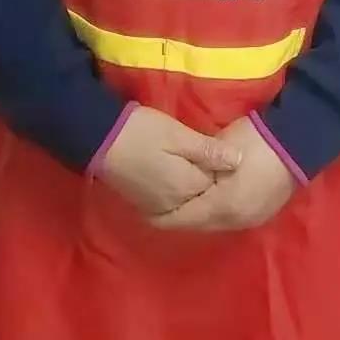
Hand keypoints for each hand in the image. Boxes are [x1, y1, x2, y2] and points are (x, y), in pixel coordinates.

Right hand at [98, 106, 241, 218]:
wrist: (99, 138)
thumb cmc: (141, 131)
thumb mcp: (177, 134)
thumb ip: (208, 150)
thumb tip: (240, 161)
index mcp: (186, 187)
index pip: (218, 186)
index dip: (224, 170)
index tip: (229, 154)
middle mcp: (175, 205)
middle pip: (204, 198)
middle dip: (213, 184)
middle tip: (218, 160)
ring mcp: (158, 208)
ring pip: (189, 203)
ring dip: (197, 190)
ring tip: (201, 168)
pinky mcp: (145, 205)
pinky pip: (173, 206)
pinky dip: (182, 195)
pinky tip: (182, 178)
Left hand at [150, 116, 296, 232]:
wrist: (296, 141)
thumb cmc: (254, 140)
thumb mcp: (219, 148)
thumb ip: (199, 165)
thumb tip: (180, 177)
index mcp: (224, 206)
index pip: (184, 218)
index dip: (164, 215)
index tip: (145, 209)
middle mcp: (236, 221)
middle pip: (198, 224)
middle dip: (179, 216)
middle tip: (159, 205)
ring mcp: (251, 220)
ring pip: (214, 223)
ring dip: (197, 214)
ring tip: (180, 202)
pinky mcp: (261, 214)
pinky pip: (229, 219)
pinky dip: (214, 212)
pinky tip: (207, 200)